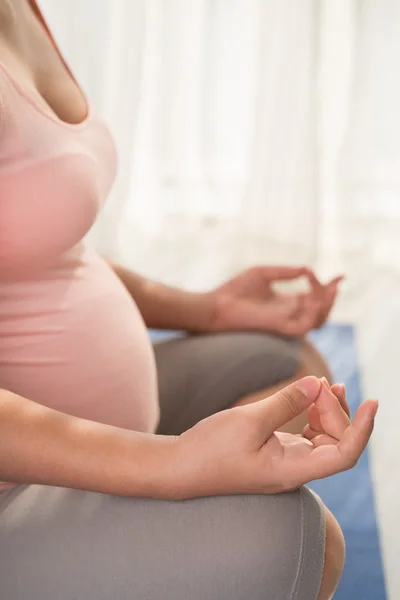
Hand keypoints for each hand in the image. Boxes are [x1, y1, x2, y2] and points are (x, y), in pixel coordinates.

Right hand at [171, 376, 376, 498]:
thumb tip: (317, 385)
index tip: (372, 402)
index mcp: (292, 469)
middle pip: (337, 443)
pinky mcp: (275, 452)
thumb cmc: (209, 449)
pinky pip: (307, 435)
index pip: (345, 454)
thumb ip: (286, 402)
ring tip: (325, 385)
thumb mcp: (248, 421)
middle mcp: (295, 469)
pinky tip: (311, 397)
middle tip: (319, 384)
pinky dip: (313, 415)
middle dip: (337, 411)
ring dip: (329, 412)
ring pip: (324, 439)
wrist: (180, 468)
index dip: (362, 429)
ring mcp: (285, 461)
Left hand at [209, 266, 342, 336]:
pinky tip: (313, 296)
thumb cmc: (234, 290)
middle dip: (332, 295)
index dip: (330, 287)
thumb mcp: (263, 273)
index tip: (342, 275)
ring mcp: (286, 322)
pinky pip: (306, 326)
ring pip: (318, 320)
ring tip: (327, 288)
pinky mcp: (280, 328)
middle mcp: (289, 314)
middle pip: (320, 309)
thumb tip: (308, 268)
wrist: (216, 306)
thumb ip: (285, 272)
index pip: (314, 298)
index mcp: (285, 303)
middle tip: (336, 282)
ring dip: (327, 303)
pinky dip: (315, 312)